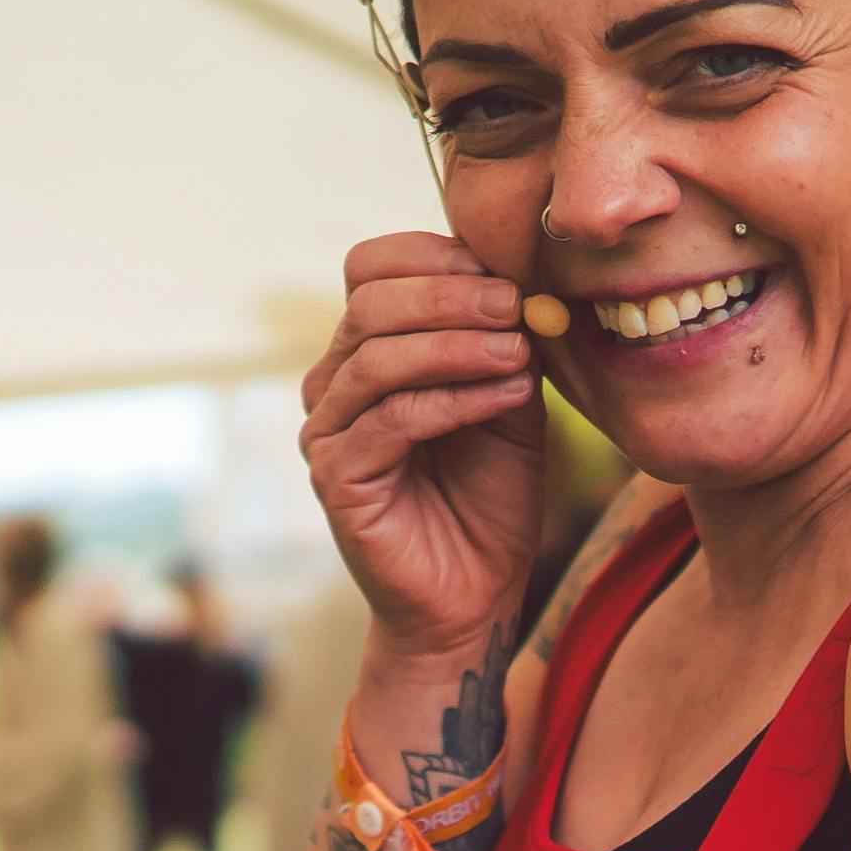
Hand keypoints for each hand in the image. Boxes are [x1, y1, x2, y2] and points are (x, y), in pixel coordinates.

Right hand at [298, 232, 552, 656]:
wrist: (473, 594)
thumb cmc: (488, 495)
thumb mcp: (509, 400)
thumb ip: (504, 342)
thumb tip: (522, 286)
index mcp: (366, 350)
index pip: (371, 268)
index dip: (435, 256)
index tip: (505, 272)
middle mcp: (334, 383)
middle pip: (370, 302)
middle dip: (451, 295)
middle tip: (517, 305)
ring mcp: (327, 431)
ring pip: (377, 357)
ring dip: (457, 345)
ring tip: (519, 352)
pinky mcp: (337, 478)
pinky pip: (392, 420)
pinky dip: (455, 399)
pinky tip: (507, 396)